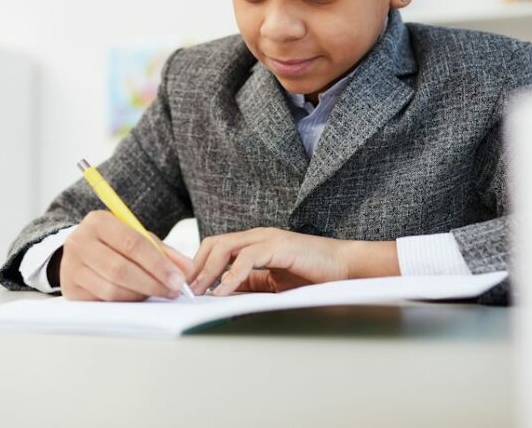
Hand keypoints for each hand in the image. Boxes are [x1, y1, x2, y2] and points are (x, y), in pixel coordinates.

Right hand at [59, 210, 193, 301]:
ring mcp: (72, 267)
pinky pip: (104, 301)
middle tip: (174, 291)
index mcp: (98, 222)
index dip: (158, 263)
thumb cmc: (114, 242)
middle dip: (152, 283)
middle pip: (120, 269)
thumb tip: (187, 270)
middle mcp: (80, 242)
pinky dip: (127, 302)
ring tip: (159, 293)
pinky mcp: (70, 289)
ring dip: (141, 295)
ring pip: (112, 289)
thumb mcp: (136, 236)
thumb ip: (162, 251)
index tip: (179, 278)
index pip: (132, 243)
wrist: (80, 249)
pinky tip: (140, 297)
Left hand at [189, 228, 399, 295]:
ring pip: (225, 247)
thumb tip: (222, 296)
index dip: (198, 265)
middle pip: (214, 243)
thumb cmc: (313, 275)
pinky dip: (232, 275)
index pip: (216, 247)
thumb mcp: (273, 284)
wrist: (345, 268)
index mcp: (254, 243)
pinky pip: (247, 258)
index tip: (186, 287)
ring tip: (199, 291)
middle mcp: (257, 236)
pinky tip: (224, 291)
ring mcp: (267, 239)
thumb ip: (250, 285)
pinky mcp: (279, 246)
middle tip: (186, 290)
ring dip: (208, 270)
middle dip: (196, 266)